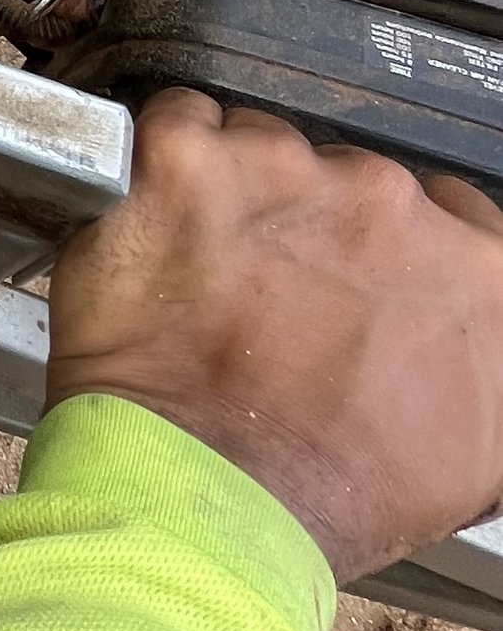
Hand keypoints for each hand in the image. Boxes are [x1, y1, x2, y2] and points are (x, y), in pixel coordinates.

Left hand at [47, 88, 502, 579]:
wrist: (210, 509)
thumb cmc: (331, 496)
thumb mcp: (479, 456)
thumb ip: (488, 366)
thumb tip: (477, 343)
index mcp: (478, 269)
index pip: (447, 214)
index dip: (388, 249)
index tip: (352, 281)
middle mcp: (393, 202)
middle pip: (350, 177)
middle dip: (310, 225)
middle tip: (270, 294)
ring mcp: (289, 172)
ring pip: (263, 145)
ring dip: (239, 194)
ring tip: (207, 276)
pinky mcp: (188, 163)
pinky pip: (176, 121)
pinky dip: (162, 164)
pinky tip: (160, 226)